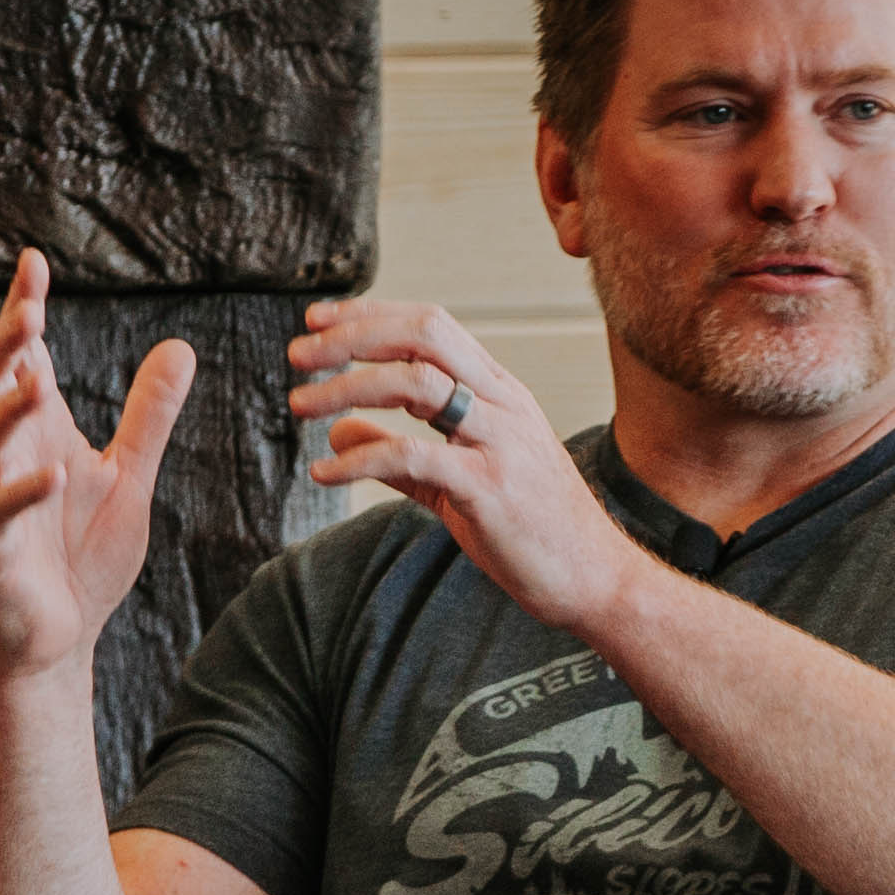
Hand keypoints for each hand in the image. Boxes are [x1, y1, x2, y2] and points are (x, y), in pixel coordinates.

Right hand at [0, 250, 199, 685]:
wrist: (52, 644)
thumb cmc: (80, 559)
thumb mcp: (129, 477)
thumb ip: (149, 416)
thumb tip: (179, 346)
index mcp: (33, 435)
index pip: (21, 360)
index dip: (21, 310)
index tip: (33, 262)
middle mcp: (3, 460)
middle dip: (2, 346)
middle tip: (29, 309)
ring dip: (8, 409)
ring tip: (39, 379)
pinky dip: (24, 491)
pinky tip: (54, 472)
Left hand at [287, 298, 643, 633]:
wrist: (595, 578)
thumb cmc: (533, 530)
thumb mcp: (456, 481)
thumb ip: (397, 451)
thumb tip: (339, 429)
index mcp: (498, 391)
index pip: (429, 325)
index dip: (370, 315)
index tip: (318, 321)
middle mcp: (501, 403)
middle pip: (422, 333)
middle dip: (353, 335)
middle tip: (298, 352)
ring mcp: (499, 442)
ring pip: (415, 382)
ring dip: (347, 387)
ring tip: (300, 405)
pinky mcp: (489, 488)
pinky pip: (413, 458)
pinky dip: (359, 460)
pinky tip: (325, 473)